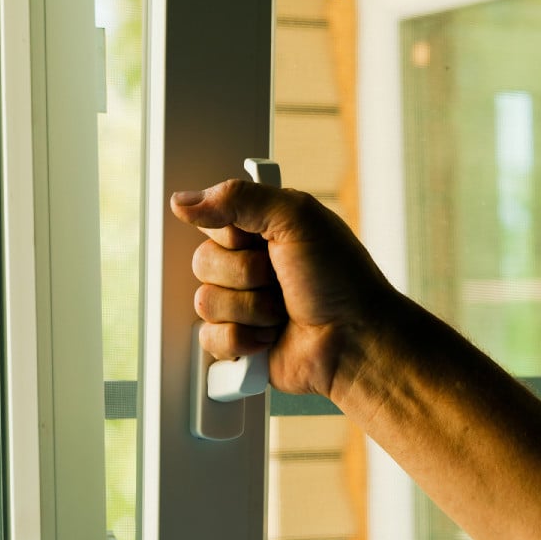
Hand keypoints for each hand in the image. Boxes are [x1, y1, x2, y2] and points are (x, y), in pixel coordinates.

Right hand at [170, 179, 398, 399]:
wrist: (356, 340)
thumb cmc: (341, 280)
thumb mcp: (297, 217)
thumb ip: (239, 198)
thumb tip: (184, 201)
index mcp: (261, 229)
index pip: (212, 222)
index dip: (232, 235)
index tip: (262, 239)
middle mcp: (248, 265)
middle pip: (202, 263)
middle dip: (245, 275)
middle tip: (279, 279)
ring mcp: (242, 304)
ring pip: (205, 302)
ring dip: (250, 310)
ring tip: (281, 311)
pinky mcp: (238, 341)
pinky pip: (209, 338)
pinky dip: (242, 340)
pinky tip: (270, 336)